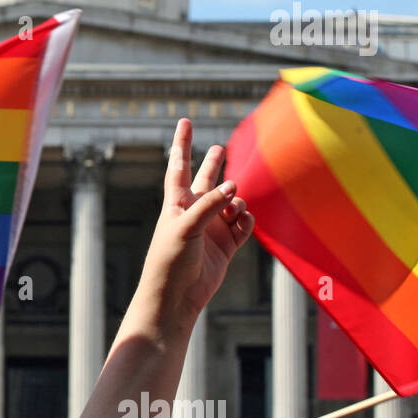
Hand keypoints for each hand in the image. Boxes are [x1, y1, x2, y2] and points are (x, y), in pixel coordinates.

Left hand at [141, 119, 253, 318]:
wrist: (177, 296)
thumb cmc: (170, 260)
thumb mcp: (186, 227)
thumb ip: (210, 204)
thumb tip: (234, 185)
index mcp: (176, 202)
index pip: (179, 165)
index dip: (182, 143)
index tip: (184, 121)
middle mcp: (195, 211)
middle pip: (206, 179)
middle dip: (214, 164)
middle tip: (221, 147)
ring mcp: (211, 227)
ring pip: (232, 202)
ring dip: (237, 201)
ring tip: (233, 209)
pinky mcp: (226, 244)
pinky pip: (243, 224)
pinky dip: (246, 220)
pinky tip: (242, 221)